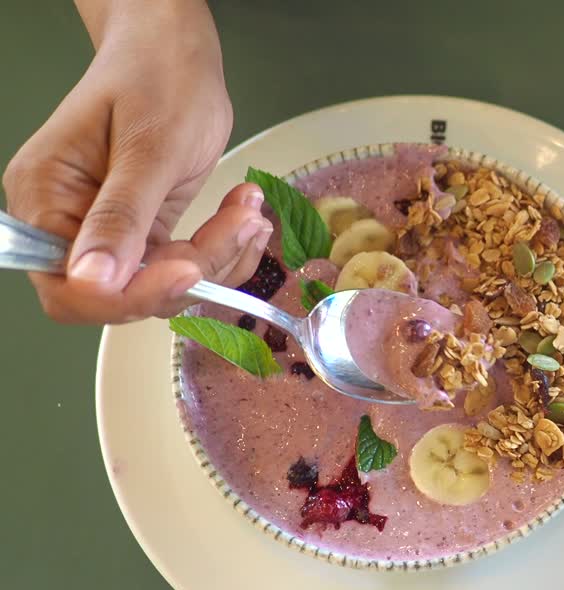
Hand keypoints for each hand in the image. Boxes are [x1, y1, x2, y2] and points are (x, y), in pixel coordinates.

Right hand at [2, 10, 267, 322]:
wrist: (175, 52)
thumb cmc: (155, 78)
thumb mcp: (147, 148)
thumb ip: (121, 216)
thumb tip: (91, 279)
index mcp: (45, 198)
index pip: (71, 287)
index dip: (129, 294)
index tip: (189, 269)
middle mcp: (69, 223)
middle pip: (122, 294)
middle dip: (188, 273)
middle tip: (237, 228)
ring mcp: (110, 229)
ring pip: (164, 285)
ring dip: (218, 258)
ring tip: (250, 211)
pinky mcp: (148, 231)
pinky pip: (184, 265)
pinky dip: (224, 249)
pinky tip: (245, 214)